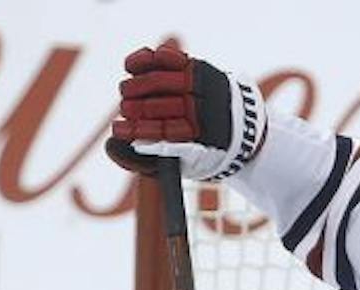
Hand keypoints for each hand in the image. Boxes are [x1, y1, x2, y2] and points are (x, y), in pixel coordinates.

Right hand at [104, 43, 264, 182]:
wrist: (242, 123)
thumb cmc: (207, 147)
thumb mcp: (191, 162)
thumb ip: (161, 156)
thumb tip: (125, 145)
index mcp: (203, 135)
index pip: (166, 131)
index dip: (139, 130)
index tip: (117, 130)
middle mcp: (204, 106)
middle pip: (161, 105)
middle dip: (136, 107)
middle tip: (123, 110)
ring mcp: (201, 83)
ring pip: (162, 80)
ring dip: (137, 85)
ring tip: (124, 92)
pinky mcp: (197, 66)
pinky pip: (170, 58)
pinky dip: (147, 59)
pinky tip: (129, 65)